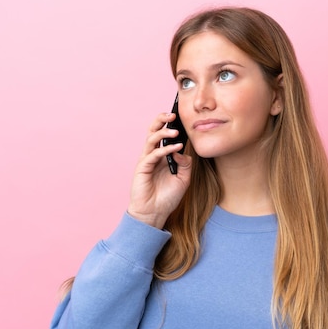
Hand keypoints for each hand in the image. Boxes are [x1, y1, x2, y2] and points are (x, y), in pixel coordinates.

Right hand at [127, 112, 191, 228]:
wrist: (155, 213)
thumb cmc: (167, 197)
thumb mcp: (184, 179)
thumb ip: (185, 163)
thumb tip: (182, 149)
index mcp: (162, 156)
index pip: (165, 135)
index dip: (171, 125)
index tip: (181, 116)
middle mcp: (153, 155)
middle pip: (154, 131)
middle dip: (161, 120)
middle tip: (172, 114)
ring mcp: (147, 160)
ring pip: (151, 138)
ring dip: (163, 132)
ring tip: (175, 130)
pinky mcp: (142, 168)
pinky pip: (153, 154)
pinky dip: (165, 149)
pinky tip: (176, 147)